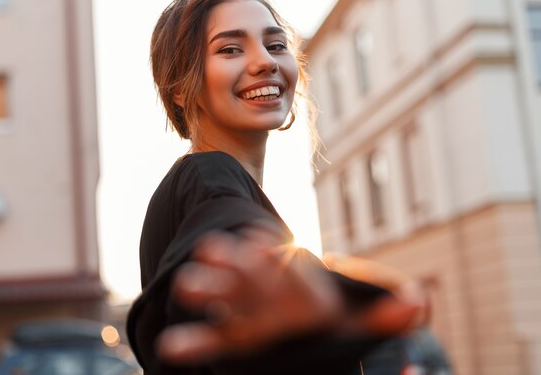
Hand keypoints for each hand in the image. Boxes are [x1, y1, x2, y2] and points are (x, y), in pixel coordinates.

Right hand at [157, 223, 421, 363]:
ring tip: (186, 286)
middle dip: (234, 266)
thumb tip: (420, 303)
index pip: (290, 273)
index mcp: (303, 290)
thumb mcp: (355, 323)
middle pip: (252, 279)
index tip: (260, 243)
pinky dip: (195, 343)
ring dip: (207, 289)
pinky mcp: (233, 334)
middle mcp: (272, 293)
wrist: (297, 319)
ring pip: (226, 297)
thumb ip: (382, 316)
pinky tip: (172, 349)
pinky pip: (213, 338)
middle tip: (210, 248)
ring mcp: (248, 310)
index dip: (274, 259)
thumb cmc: (325, 323)